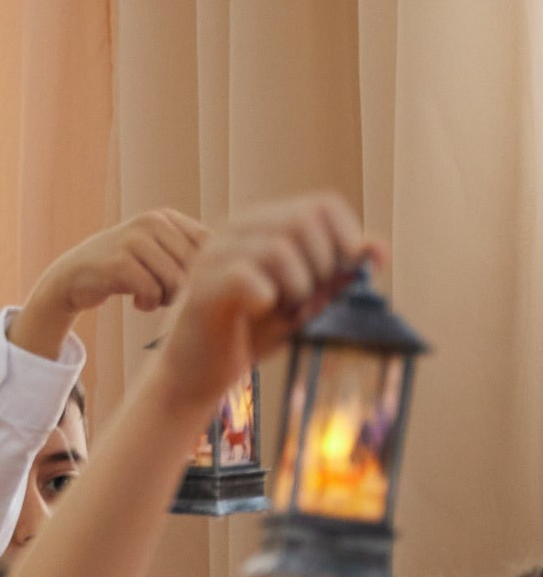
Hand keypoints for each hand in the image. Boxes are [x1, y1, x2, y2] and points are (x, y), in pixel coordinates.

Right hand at [35, 210, 207, 319]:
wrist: (73, 277)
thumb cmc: (125, 270)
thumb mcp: (157, 253)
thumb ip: (189, 253)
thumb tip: (235, 267)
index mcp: (166, 217)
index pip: (208, 247)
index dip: (203, 274)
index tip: (184, 288)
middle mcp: (151, 222)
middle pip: (194, 266)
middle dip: (184, 289)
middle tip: (166, 297)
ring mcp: (133, 239)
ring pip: (174, 280)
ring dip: (166, 299)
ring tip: (152, 299)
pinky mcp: (117, 261)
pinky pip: (150, 290)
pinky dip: (148, 304)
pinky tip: (137, 304)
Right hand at [156, 194, 375, 411]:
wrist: (199, 373)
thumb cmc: (252, 333)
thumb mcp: (306, 300)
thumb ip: (339, 274)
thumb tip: (378, 249)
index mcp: (261, 225)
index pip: (321, 204)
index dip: (346, 238)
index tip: (343, 275)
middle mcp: (234, 231)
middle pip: (303, 220)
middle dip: (322, 265)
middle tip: (309, 300)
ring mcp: (212, 255)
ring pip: (278, 247)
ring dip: (297, 287)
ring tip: (286, 311)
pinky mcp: (201, 287)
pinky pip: (248, 277)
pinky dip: (267, 299)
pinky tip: (258, 312)